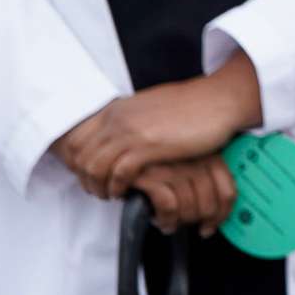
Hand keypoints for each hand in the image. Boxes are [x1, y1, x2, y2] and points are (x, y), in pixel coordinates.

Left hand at [57, 57, 260, 200]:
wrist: (219, 99)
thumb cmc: (191, 105)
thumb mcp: (150, 107)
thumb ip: (130, 120)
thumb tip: (120, 136)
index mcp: (117, 110)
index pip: (75, 140)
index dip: (76, 163)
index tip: (89, 176)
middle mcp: (118, 119)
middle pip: (79, 156)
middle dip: (84, 179)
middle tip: (98, 190)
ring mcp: (131, 132)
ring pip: (93, 167)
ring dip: (98, 187)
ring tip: (110, 195)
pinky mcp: (148, 146)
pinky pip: (117, 173)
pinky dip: (117, 187)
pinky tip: (126, 192)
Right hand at [130, 155, 236, 235]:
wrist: (123, 142)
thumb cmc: (159, 154)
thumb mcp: (188, 159)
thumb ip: (204, 177)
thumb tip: (214, 212)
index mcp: (210, 155)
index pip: (227, 193)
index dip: (221, 216)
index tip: (212, 225)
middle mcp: (195, 161)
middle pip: (208, 205)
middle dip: (197, 222)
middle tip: (189, 226)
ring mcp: (174, 168)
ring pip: (188, 209)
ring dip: (180, 223)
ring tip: (171, 224)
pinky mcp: (152, 175)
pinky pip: (168, 208)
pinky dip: (165, 219)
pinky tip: (159, 220)